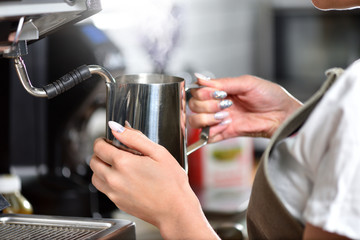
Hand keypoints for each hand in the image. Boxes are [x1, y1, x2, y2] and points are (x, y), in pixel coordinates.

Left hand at [90, 122, 218, 239]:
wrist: (175, 211)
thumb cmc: (172, 183)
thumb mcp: (158, 152)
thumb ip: (134, 137)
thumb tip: (116, 128)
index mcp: (124, 163)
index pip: (99, 147)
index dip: (103, 140)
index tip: (110, 140)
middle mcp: (114, 179)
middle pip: (93, 161)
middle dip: (101, 153)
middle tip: (115, 151)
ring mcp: (114, 193)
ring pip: (95, 176)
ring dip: (101, 168)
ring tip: (117, 166)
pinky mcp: (117, 203)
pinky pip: (104, 189)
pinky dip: (107, 181)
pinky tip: (124, 179)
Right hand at [188, 74, 301, 141]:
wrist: (283, 114)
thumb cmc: (270, 96)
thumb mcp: (247, 83)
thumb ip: (223, 82)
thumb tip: (200, 78)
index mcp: (220, 91)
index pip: (197, 91)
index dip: (202, 92)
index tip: (216, 93)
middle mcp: (217, 105)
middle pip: (193, 106)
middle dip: (205, 104)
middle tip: (223, 103)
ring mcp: (219, 120)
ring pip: (196, 121)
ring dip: (207, 118)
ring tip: (224, 115)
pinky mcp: (225, 134)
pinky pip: (207, 137)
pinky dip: (212, 131)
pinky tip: (227, 125)